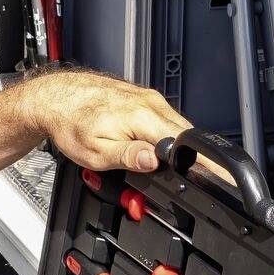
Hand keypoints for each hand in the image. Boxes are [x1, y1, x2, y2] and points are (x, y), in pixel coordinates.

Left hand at [29, 68, 188, 175]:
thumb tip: (154, 161)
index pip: (185, 142)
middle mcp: (150, 103)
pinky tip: (151, 144)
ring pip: (176, 125)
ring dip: (176, 145)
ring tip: (158, 161)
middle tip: (187, 177)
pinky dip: (165, 133)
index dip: (204, 161)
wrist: (55, 97)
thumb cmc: (70, 123)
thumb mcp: (96, 152)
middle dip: (190, 156)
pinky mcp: (143, 97)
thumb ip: (128, 157)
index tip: (218, 176)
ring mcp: (148, 97)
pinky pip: (164, 118)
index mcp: (143, 117)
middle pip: (185, 134)